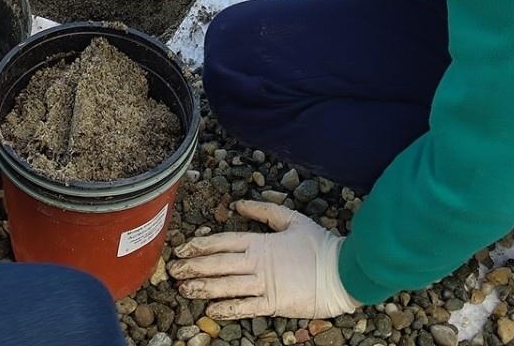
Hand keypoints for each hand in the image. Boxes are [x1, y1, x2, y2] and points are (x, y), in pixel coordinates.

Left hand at [168, 200, 357, 320]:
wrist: (341, 272)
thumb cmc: (318, 244)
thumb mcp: (291, 219)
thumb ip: (263, 211)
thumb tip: (239, 204)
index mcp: (260, 241)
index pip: (222, 241)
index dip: (200, 244)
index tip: (182, 247)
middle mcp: (257, 262)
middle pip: (218, 263)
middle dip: (193, 266)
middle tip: (172, 270)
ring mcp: (264, 284)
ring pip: (226, 286)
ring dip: (202, 287)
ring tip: (183, 288)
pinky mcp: (273, 304)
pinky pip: (245, 307)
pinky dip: (226, 308)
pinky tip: (209, 310)